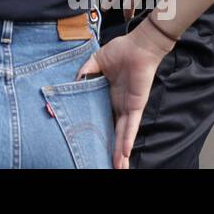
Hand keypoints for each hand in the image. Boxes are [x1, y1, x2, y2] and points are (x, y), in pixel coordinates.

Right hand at [77, 21, 173, 168]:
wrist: (139, 46)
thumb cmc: (120, 51)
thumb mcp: (96, 62)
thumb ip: (85, 72)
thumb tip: (75, 82)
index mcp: (109, 96)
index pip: (103, 119)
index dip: (98, 133)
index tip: (92, 145)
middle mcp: (119, 106)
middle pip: (114, 133)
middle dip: (113, 152)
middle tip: (110, 167)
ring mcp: (128, 107)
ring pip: (123, 135)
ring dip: (120, 152)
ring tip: (118, 167)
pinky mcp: (136, 105)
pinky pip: (131, 126)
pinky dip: (127, 139)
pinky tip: (124, 152)